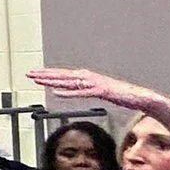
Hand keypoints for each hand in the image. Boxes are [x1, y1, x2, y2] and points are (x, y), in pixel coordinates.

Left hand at [27, 67, 161, 111]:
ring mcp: (95, 83)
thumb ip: (85, 89)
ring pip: (69, 82)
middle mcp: (89, 78)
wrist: (140, 96)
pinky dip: (68, 92)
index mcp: (88, 78)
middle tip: (29, 73)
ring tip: (38, 80)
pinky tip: (56, 93)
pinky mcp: (102, 91)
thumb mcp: (98, 91)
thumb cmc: (120, 95)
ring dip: (52, 81)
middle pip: (63, 76)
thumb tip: (72, 90)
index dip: (48, 74)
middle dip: (45, 74)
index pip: (64, 76)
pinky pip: (82, 93)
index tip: (35, 74)